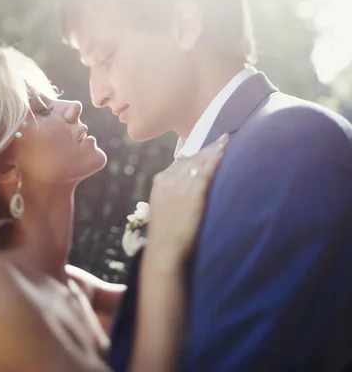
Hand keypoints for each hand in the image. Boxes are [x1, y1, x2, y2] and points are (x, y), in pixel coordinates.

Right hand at [145, 134, 228, 268]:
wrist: (164, 249)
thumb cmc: (166, 236)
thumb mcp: (163, 211)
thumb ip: (172, 198)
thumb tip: (186, 194)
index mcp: (160, 182)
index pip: (180, 162)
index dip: (195, 154)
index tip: (207, 147)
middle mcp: (168, 178)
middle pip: (190, 157)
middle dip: (206, 148)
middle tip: (223, 137)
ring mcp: (179, 183)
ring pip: (200, 160)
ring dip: (214, 149)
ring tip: (227, 139)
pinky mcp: (192, 191)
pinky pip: (207, 169)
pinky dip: (216, 158)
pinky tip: (225, 150)